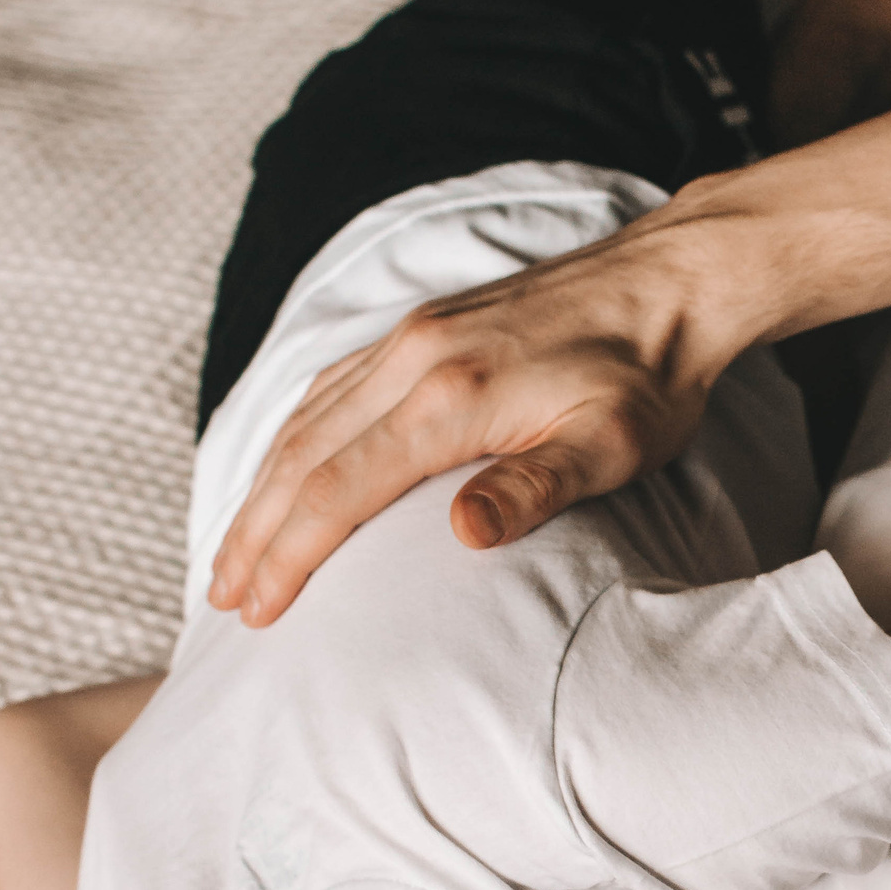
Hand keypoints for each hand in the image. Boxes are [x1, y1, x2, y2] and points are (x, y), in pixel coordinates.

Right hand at [207, 210, 733, 624]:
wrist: (670, 279)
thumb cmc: (650, 374)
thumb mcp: (612, 445)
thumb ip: (534, 487)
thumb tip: (463, 534)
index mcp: (452, 398)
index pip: (340, 489)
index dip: (290, 555)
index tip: (256, 610)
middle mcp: (414, 359)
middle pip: (302, 456)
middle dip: (254, 532)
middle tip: (219, 597)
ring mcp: (413, 336)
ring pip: (307, 417)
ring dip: (262, 487)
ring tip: (233, 549)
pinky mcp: (424, 325)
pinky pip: (332, 385)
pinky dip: (294, 434)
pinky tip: (284, 466)